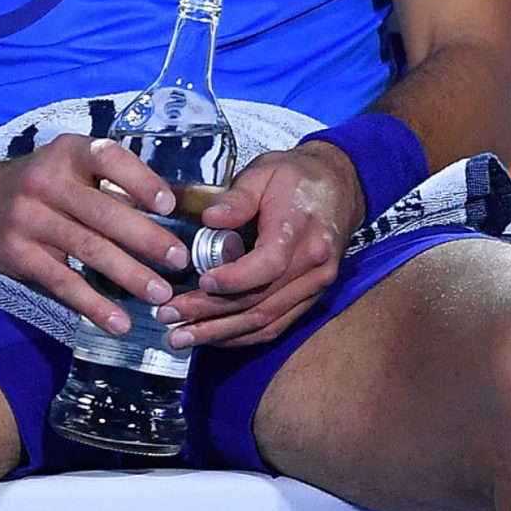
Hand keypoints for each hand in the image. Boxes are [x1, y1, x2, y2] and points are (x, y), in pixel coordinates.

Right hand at [0, 134, 192, 337]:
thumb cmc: (43, 186)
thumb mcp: (70, 167)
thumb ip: (111, 181)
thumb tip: (175, 208)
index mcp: (68, 153)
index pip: (108, 158)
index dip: (140, 180)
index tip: (168, 205)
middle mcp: (46, 181)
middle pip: (103, 212)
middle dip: (146, 238)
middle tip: (179, 260)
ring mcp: (30, 218)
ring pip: (88, 249)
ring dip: (129, 275)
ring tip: (160, 295)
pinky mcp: (20, 254)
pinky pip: (63, 282)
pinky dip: (94, 305)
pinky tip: (118, 322)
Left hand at [158, 143, 365, 350]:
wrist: (340, 187)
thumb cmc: (296, 177)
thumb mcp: (263, 172)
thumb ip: (237, 198)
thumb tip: (210, 219)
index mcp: (300, 231)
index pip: (268, 266)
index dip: (233, 280)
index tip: (201, 282)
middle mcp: (313, 266)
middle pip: (259, 302)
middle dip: (209, 314)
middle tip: (169, 316)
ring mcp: (314, 286)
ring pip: (265, 321)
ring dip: (220, 333)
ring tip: (181, 337)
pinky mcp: (310, 298)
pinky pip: (275, 326)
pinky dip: (241, 336)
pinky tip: (211, 338)